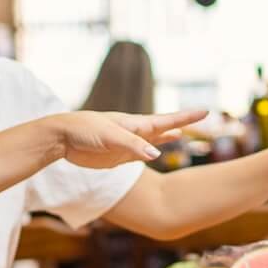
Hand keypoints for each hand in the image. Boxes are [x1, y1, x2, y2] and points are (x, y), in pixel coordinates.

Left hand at [54, 110, 206, 168]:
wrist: (62, 138)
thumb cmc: (84, 131)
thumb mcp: (110, 138)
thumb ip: (133, 146)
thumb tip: (157, 155)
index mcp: (134, 124)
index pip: (166, 120)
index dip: (185, 117)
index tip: (204, 111)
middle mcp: (134, 132)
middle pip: (164, 127)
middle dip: (182, 122)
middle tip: (202, 115)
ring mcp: (127, 143)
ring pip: (154, 140)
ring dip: (168, 136)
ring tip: (183, 132)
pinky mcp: (118, 156)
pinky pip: (141, 153)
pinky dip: (152, 150)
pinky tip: (157, 151)